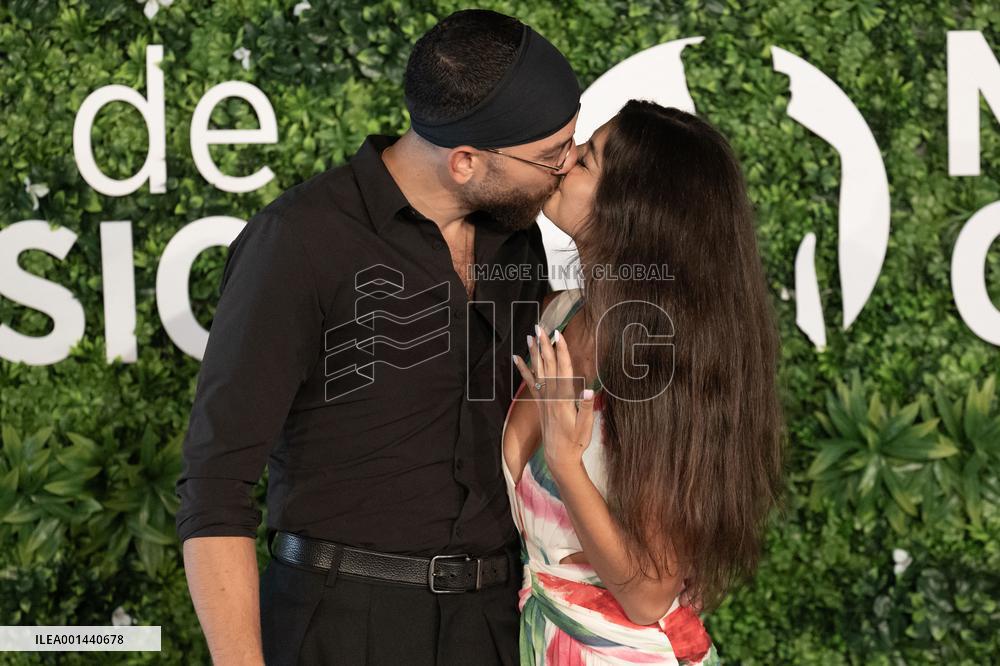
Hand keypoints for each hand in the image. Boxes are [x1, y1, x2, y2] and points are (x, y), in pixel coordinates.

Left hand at [512, 324, 596, 475]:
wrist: (559, 457)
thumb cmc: (576, 442)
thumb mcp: (585, 427)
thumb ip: (586, 409)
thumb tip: (588, 391)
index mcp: (564, 399)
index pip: (563, 370)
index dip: (561, 352)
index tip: (558, 335)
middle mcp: (551, 396)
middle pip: (548, 366)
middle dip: (545, 346)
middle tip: (541, 328)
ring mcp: (544, 399)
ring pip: (538, 371)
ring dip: (534, 353)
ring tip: (530, 336)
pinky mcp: (540, 403)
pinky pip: (530, 383)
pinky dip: (523, 369)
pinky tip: (517, 358)